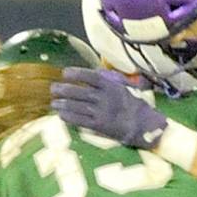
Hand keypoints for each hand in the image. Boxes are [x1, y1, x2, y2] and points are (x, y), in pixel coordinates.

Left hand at [51, 68, 167, 148]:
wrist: (143, 125)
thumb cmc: (134, 105)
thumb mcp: (125, 87)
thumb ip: (111, 79)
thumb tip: (96, 71)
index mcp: (111, 86)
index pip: (90, 77)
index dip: (77, 74)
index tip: (65, 73)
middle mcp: (105, 98)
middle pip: (80, 92)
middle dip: (64, 90)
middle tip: (53, 88)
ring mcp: (102, 112)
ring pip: (78, 106)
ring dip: (64, 104)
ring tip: (54, 103)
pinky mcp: (100, 125)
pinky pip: (81, 120)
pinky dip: (70, 117)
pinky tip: (61, 115)